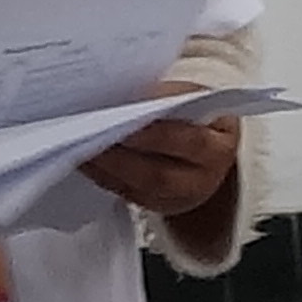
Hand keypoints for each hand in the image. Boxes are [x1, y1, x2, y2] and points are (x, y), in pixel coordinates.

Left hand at [78, 83, 241, 220]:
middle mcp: (204, 179)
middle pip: (159, 173)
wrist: (208, 149)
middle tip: (90, 134)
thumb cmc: (197, 116)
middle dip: (121, 154)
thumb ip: (168, 99)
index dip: (154, 131)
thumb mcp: (195, 101)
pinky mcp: (158, 205)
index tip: (122, 113)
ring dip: (107, 167)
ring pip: (141, 188)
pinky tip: (85, 160)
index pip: (189, 140)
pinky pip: (127, 194)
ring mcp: (180, 197)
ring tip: (80, 146)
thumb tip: (125, 95)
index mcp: (220, 146)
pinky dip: (104, 176)